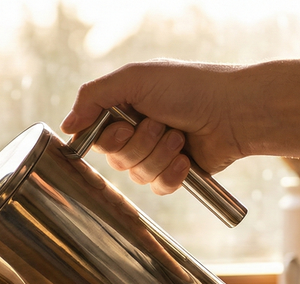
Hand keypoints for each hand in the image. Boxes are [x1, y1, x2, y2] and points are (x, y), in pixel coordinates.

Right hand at [61, 60, 245, 195]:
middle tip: (161, 124)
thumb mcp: (135, 79)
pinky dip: (172, 175)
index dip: (108, 137)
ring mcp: (157, 153)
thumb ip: (93, 97)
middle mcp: (137, 131)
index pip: (95, 137)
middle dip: (139, 144)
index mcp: (125, 108)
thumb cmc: (189, 88)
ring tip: (180, 137)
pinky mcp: (176, 173)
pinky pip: (157, 188)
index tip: (125, 124)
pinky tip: (186, 160)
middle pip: (115, 159)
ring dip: (159, 156)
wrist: (233, 111)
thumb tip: (66, 128)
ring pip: (137, 175)